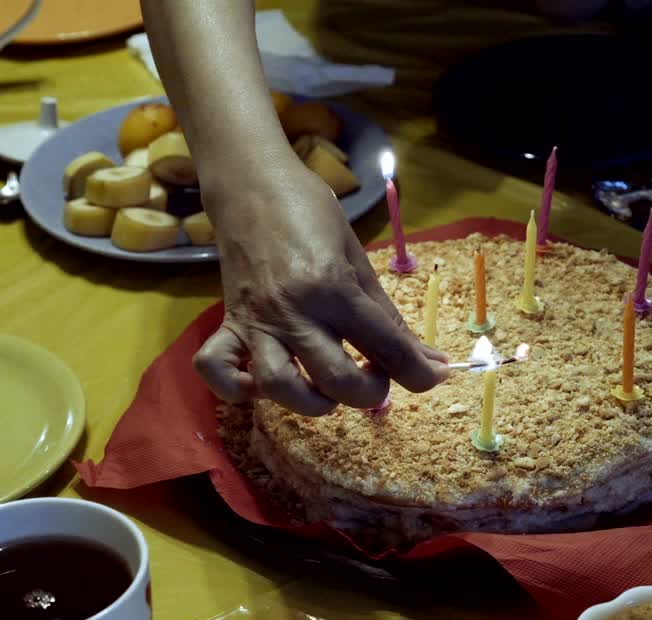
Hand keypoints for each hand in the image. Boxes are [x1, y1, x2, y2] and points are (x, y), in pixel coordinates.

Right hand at [194, 165, 448, 415]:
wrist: (251, 184)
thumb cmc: (311, 213)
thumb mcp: (358, 259)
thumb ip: (389, 315)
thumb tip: (429, 358)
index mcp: (332, 287)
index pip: (386, 346)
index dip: (420, 372)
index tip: (434, 376)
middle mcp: (293, 310)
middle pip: (337, 381)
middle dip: (370, 393)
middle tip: (376, 375)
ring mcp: (256, 320)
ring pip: (280, 387)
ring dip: (312, 403)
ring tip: (328, 390)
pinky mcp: (229, 322)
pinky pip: (216, 369)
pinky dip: (236, 388)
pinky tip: (261, 386)